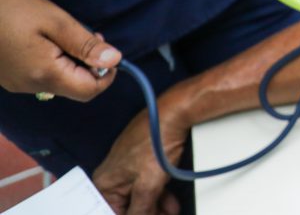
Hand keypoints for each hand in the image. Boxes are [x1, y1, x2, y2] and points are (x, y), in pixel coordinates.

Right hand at [0, 0, 120, 100]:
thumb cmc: (12, 10)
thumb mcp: (55, 21)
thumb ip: (85, 44)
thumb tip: (115, 60)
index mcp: (45, 75)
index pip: (89, 91)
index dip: (106, 74)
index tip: (104, 48)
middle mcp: (31, 87)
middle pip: (75, 88)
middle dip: (90, 66)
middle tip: (88, 36)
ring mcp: (18, 84)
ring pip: (60, 83)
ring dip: (73, 63)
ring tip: (66, 36)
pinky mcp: (10, 78)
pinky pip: (43, 77)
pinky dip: (56, 63)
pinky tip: (48, 41)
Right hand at [94, 95, 187, 214]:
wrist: (175, 115)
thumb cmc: (156, 143)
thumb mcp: (148, 186)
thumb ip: (141, 210)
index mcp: (104, 183)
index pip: (110, 213)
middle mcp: (112, 176)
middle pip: (126, 207)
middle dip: (147, 214)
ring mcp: (127, 168)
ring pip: (138, 198)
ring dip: (155, 208)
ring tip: (170, 211)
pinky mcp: (141, 162)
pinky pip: (146, 185)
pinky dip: (158, 196)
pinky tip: (170, 203)